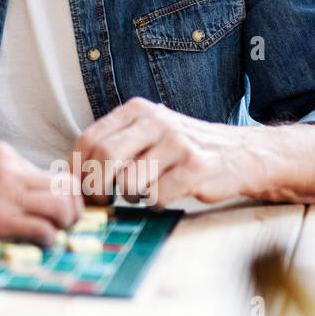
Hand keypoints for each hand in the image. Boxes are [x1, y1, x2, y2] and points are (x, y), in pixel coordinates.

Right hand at [0, 143, 84, 242]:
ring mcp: (4, 193)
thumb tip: (17, 196)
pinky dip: (47, 242)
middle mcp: (9, 169)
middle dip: (73, 210)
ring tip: (50, 236)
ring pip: (65, 208)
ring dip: (65, 226)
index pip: (53, 174)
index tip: (56, 211)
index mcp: (2, 155)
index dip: (61, 196)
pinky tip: (33, 245)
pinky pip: (44, 231)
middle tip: (61, 226)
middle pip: (69, 188)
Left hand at [71, 97, 258, 205]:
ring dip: (130, 197)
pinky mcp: (195, 167)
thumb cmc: (183, 151)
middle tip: (100, 202)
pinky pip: (157, 196)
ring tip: (144, 193)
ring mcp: (177, 142)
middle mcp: (156, 121)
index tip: (79, 189)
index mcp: (137, 111)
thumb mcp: (147, 136)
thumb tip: (73, 179)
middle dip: (95, 187)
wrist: (241, 154)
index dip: (77, 169)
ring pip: (129, 181)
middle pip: (104, 157)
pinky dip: (156, 204)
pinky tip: (168, 195)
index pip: (89, 139)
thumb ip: (114, 148)